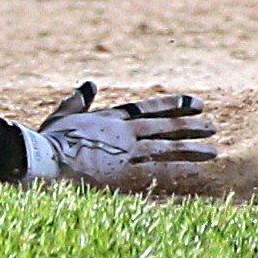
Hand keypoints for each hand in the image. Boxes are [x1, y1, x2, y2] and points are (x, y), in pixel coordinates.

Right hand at [28, 83, 222, 189]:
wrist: (43, 160)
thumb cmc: (47, 140)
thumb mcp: (64, 115)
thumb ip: (79, 101)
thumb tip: (90, 84)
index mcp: (111, 119)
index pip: (148, 109)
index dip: (173, 106)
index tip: (195, 103)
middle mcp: (125, 133)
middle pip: (165, 127)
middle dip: (190, 126)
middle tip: (213, 126)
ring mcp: (127, 152)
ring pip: (167, 147)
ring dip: (191, 148)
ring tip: (214, 149)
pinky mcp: (125, 173)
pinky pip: (158, 170)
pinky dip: (178, 169)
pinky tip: (197, 170)